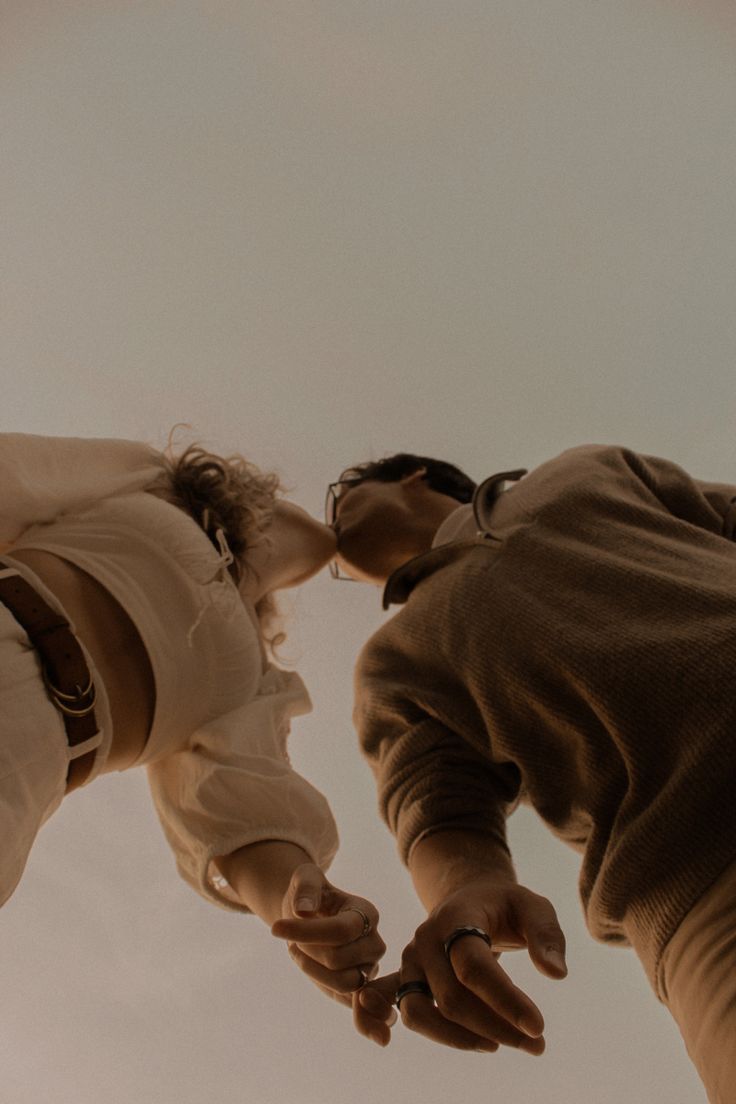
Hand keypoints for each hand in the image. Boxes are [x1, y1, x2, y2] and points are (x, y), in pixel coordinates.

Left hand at [271, 863, 385, 1010]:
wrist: (309, 914)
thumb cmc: (310, 894)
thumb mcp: (304, 878)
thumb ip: (306, 887)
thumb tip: (304, 910)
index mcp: (367, 913)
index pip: (341, 930)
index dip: (306, 932)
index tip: (275, 928)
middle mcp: (375, 942)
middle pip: (338, 960)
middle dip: (307, 950)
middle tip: (293, 940)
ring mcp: (369, 968)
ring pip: (342, 984)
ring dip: (311, 970)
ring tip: (298, 952)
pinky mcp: (358, 988)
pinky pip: (344, 999)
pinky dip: (324, 988)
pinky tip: (308, 968)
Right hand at [355, 877, 566, 1052]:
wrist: (469, 897)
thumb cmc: (505, 905)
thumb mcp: (533, 906)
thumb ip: (547, 935)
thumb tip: (556, 974)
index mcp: (456, 917)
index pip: (474, 967)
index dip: (506, 1001)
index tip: (539, 1028)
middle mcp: (426, 939)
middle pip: (452, 998)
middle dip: (497, 1027)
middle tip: (538, 1044)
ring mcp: (412, 960)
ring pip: (421, 1012)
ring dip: (461, 1040)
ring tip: (501, 1044)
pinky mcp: (407, 979)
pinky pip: (395, 1007)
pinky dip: (389, 1024)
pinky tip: (407, 1040)